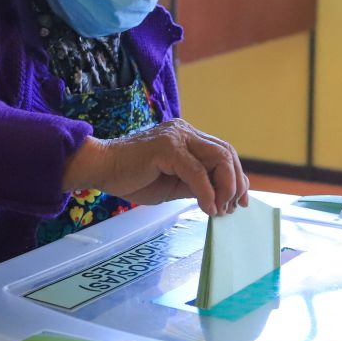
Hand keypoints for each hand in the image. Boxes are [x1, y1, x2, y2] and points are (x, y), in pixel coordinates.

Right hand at [63, 119, 249, 216]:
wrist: (101, 168)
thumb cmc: (132, 177)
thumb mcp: (173, 184)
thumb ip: (197, 185)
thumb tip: (223, 199)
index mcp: (187, 136)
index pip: (223, 152)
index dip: (237, 176)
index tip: (240, 201)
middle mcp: (185, 131)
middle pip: (226, 152)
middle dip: (236, 182)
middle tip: (234, 207)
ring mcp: (176, 136)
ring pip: (218, 157)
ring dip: (226, 186)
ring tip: (220, 209)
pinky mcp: (167, 148)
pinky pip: (197, 171)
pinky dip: (207, 192)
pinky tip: (207, 208)